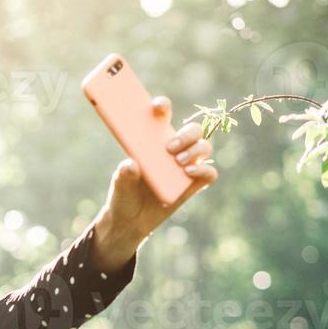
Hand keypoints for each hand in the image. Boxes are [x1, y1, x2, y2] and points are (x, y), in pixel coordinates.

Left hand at [98, 95, 217, 251]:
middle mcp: (174, 150)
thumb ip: (123, 174)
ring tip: (177, 161)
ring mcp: (185, 167)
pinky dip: (203, 170)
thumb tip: (130, 164)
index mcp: (154, 140)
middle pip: (193, 130)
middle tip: (169, 146)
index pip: (163, 116)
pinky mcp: (193, 185)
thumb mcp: (118, 183)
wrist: (128, 221)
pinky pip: (209, 173)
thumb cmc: (124, 194)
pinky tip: (189, 172)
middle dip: (186, 134)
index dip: (163, 106)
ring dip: (194, 150)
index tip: (156, 107)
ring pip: (204, 147)